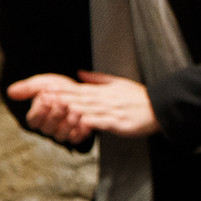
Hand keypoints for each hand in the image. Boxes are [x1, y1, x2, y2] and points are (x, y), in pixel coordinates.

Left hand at [8, 72, 159, 140]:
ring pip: (83, 110)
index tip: (41, 91)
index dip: (58, 90)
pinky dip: (83, 125)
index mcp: (102, 91)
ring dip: (66, 112)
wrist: (161, 108)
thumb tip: (80, 74)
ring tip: (51, 114)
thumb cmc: (141, 98)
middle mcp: (103, 99)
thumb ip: (98, 79)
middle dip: (57, 100)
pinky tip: (74, 126)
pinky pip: (97, 123)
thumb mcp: (119, 83)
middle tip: (39, 101)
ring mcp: (109, 111)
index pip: (76, 90)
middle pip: (75, 98)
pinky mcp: (116, 122)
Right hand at [8, 73, 92, 142]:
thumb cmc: (56, 88)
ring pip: (61, 135)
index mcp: (36, 118)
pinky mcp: (76, 135)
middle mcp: (48, 128)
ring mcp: (61, 133)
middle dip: (55, 115)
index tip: (45, 98)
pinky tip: (85, 122)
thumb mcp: (41, 84)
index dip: (39, 111)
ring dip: (68, 124)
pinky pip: (77, 139)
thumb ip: (27, 88)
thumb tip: (10, 92)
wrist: (75, 90)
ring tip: (75, 111)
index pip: (34, 120)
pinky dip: (81, 132)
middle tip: (62, 103)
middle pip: (48, 128)